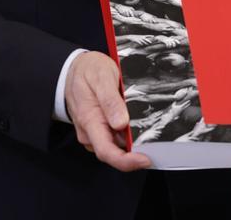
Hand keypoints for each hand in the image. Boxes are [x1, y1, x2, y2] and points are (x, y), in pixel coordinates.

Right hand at [64, 51, 152, 171]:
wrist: (75, 68)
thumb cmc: (88, 71)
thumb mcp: (101, 77)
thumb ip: (110, 100)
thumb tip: (120, 123)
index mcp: (89, 120)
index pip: (106, 151)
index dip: (126, 161)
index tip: (145, 159)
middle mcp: (89, 132)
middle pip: (113, 153)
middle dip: (134, 155)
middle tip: (155, 147)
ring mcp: (93, 131)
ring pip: (115, 146)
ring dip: (132, 143)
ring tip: (148, 130)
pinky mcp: (99, 128)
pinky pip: (114, 137)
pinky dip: (127, 135)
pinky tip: (137, 126)